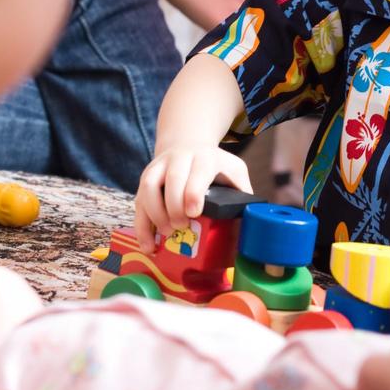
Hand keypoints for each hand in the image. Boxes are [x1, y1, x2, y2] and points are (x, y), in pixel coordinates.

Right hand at [134, 144, 251, 251]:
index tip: (194, 212)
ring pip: (149, 187)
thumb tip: (250, 218)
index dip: (193, 191)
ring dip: (155, 214)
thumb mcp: (233, 169)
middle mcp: (178, 159)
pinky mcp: (145, 180)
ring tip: (167, 233)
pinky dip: (142, 226)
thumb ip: (242, 189)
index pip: (198, 171)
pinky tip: (149, 245)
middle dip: (174, 205)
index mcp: (204, 157)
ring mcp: (159, 168)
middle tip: (181, 226)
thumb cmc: (214, 165)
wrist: (187, 143)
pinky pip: (138, 202)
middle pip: (172, 179)